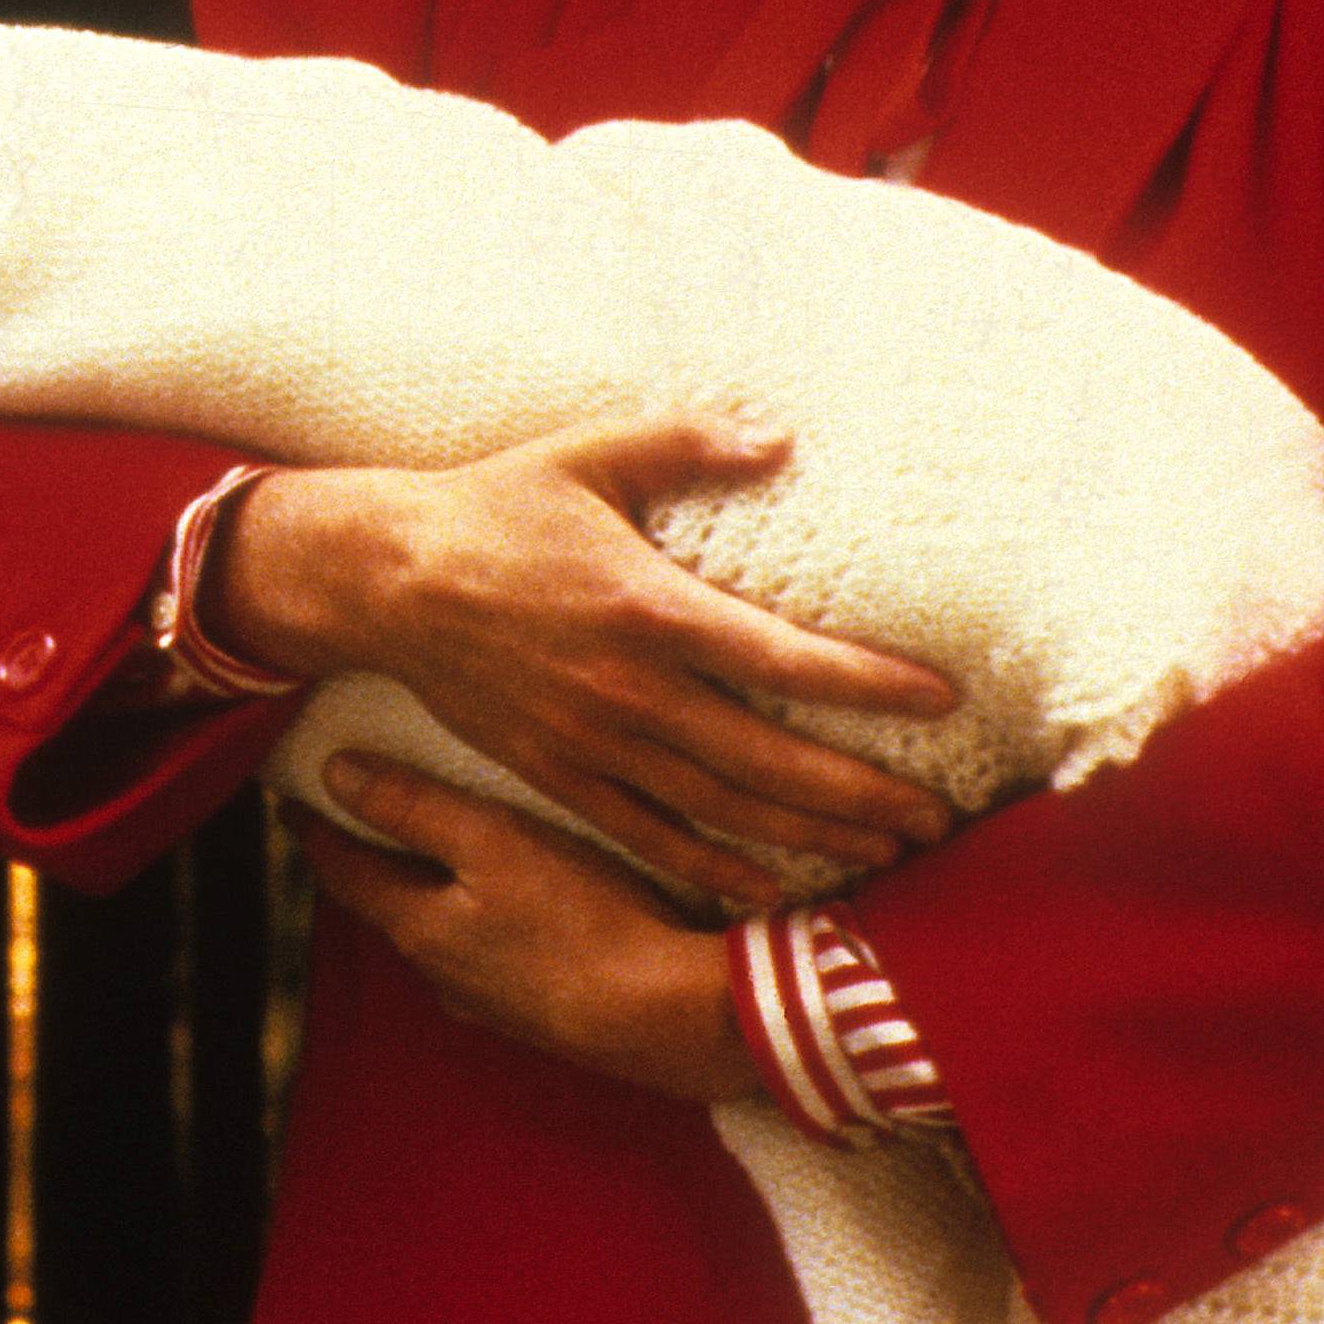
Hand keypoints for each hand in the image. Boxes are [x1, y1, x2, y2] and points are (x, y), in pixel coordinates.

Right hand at [205, 408, 959, 912]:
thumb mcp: (593, 454)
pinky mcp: (557, 774)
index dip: (870, 682)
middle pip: (770, 759)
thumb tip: (781, 436)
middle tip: (936, 816)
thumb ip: (691, 445)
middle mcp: (630, 691)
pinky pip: (648, 836)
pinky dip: (714, 868)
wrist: (383, 579)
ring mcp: (592, 744)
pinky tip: (769, 886)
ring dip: (809, 836)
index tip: (940, 694)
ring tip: (884, 854)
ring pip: (722, 810)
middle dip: (861, 792)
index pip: (787, 657)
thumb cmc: (496, 507)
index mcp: (651, 608)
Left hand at [295, 751, 767, 1107]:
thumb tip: (335, 774)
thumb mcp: (494, 841)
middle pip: (389, 904)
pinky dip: (484, 924)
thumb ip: (413, 807)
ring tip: (438, 855)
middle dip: (373, 860)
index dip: (316, 828)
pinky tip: (514, 911)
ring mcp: (489, 1002)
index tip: (291, 798)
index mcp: (416, 925)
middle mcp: (440, 972)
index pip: (342, 869)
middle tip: (361, 816)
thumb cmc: (583, 918)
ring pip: (440, 936)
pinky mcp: (539, 1016)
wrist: (669, 1019)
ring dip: (431, 895)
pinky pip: (490, 959)